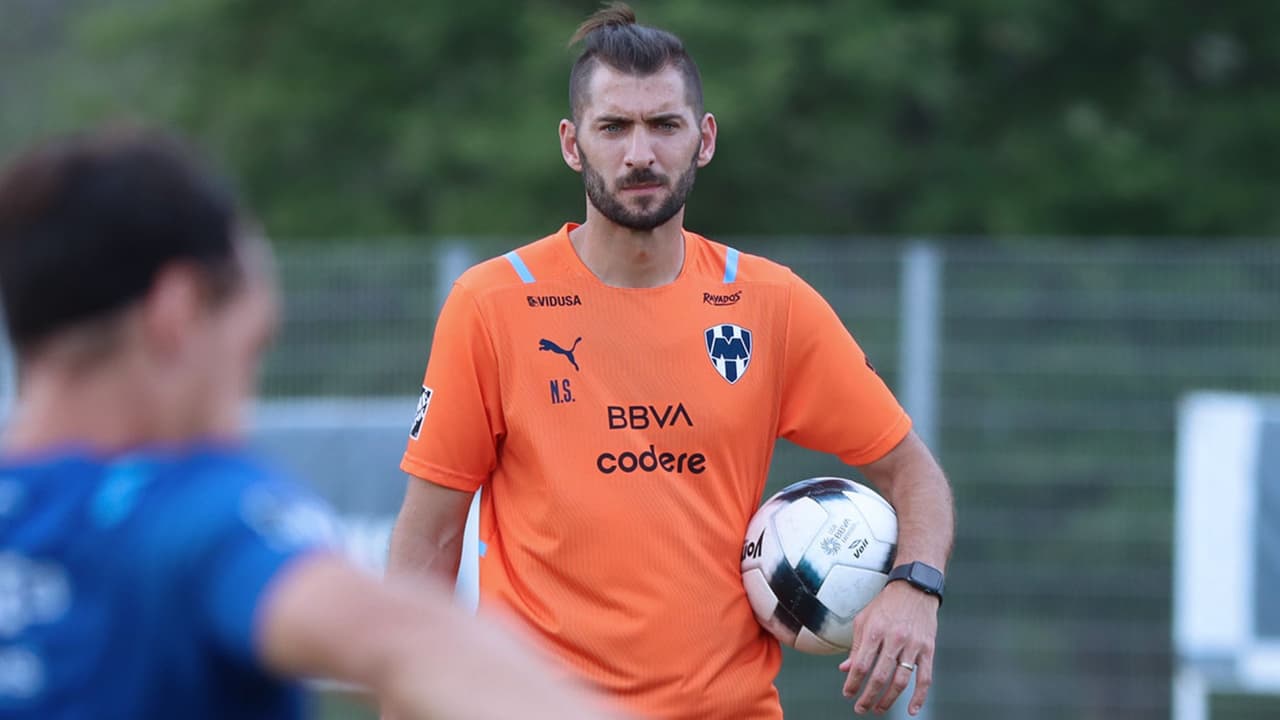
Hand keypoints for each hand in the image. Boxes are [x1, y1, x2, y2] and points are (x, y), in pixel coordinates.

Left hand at [837, 581, 938, 714]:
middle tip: (861, 708)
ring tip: (879, 709)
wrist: (914, 588)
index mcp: (875, 631)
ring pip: (901, 681)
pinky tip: (911, 710)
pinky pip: (925, 678)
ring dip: (889, 700)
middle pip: (880, 676)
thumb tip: (845, 669)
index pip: (861, 665)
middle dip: (868, 697)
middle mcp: (894, 638)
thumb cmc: (886, 604)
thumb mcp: (864, 620)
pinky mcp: (928, 649)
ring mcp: (913, 645)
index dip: (853, 683)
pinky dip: (919, 697)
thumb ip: (856, 646)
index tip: (848, 694)